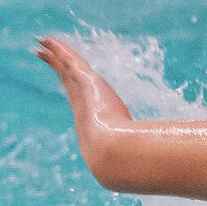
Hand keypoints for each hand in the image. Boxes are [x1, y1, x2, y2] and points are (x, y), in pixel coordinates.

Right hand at [37, 37, 134, 167]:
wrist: (110, 152)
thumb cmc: (123, 155)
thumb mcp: (133, 151)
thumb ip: (144, 153)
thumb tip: (163, 164)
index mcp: (91, 119)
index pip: (79, 98)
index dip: (70, 86)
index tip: (64, 78)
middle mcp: (82, 105)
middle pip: (68, 80)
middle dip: (57, 67)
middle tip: (43, 55)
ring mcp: (81, 93)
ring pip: (67, 69)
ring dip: (56, 55)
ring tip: (43, 43)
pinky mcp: (84, 82)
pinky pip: (70, 62)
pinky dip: (60, 51)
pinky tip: (50, 41)